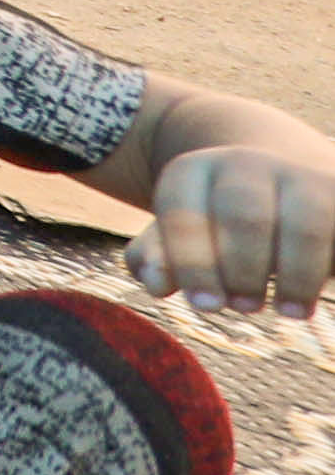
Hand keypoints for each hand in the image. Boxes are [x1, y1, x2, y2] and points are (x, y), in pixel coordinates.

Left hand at [133, 145, 334, 318]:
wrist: (285, 173)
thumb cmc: (219, 222)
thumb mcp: (180, 234)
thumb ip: (157, 257)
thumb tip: (157, 284)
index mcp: (192, 171)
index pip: (183, 216)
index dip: (193, 266)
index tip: (206, 306)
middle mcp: (247, 164)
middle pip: (245, 218)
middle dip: (243, 271)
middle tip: (245, 306)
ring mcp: (302, 174)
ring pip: (306, 225)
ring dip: (297, 276)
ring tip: (290, 311)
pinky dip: (333, 264)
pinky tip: (327, 283)